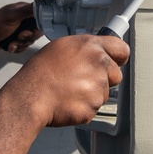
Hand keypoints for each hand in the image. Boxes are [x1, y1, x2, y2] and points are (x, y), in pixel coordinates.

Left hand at [0, 2, 42, 53]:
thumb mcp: (11, 16)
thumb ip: (27, 10)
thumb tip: (42, 5)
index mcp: (25, 10)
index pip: (41, 17)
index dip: (39, 26)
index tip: (32, 30)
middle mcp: (25, 20)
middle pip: (38, 31)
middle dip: (28, 37)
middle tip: (19, 36)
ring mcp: (23, 30)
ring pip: (31, 41)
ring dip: (21, 44)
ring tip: (12, 42)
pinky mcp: (20, 40)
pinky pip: (25, 47)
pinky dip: (17, 48)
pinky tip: (10, 45)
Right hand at [8, 35, 129, 127]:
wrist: (31, 96)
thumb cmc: (41, 72)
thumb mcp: (62, 47)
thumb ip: (85, 49)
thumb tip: (95, 53)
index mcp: (90, 46)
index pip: (121, 49)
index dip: (118, 57)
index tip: (116, 61)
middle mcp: (99, 64)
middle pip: (116, 74)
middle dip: (104, 79)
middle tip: (82, 80)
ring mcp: (98, 87)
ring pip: (104, 92)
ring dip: (91, 93)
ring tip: (69, 90)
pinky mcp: (94, 106)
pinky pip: (94, 107)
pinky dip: (83, 107)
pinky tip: (68, 100)